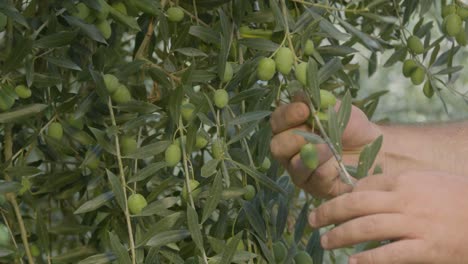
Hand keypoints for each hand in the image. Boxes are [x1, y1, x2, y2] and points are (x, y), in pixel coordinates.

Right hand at [270, 101, 380, 197]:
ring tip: (328, 146)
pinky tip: (337, 162)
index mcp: (290, 129)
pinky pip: (315, 179)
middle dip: (294, 138)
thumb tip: (301, 95)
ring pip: (294, 166)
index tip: (304, 109)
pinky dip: (326, 168)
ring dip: (311, 153)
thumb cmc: (351, 127)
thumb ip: (318, 103)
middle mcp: (290, 152)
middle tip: (311, 131)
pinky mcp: (316, 188)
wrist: (376, 148)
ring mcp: (301, 172)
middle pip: (277, 147)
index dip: (286, 115)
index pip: (277, 121)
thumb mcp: (337, 109)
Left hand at [309, 171, 467, 263]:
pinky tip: (352, 263)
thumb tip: (365, 190)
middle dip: (329, 212)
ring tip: (324, 242)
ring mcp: (416, 224)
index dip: (343, 197)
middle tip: (312, 219)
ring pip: (367, 228)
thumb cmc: (460, 198)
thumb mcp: (427, 181)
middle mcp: (406, 200)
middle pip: (356, 204)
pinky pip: (390, 254)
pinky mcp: (428, 249)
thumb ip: (398, 185)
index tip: (332, 205)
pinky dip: (368, 259)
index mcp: (406, 181)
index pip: (364, 186)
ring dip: (340, 235)